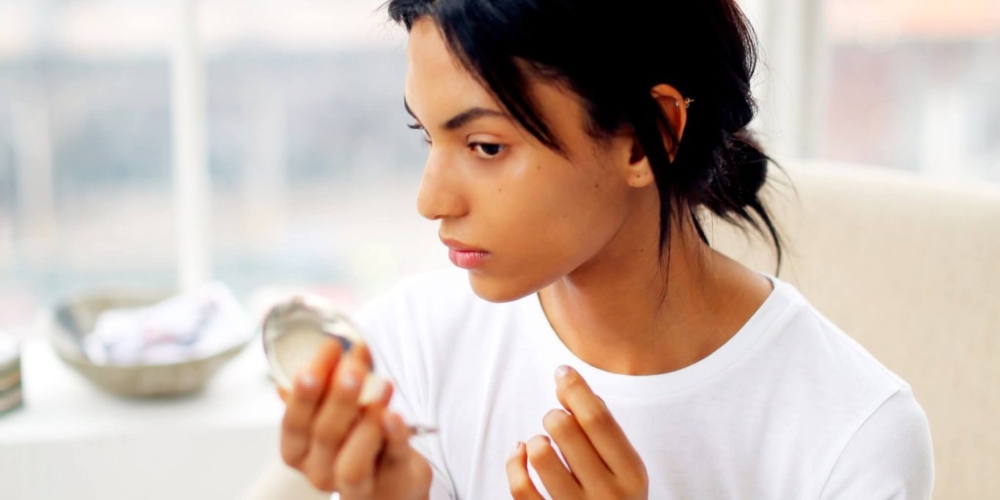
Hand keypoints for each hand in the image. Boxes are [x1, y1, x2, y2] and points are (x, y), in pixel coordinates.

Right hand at [278, 341, 431, 499]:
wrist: (388, 477)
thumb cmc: (355, 437)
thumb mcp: (335, 407)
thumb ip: (328, 380)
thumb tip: (325, 344)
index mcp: (298, 449)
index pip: (294, 421)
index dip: (307, 388)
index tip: (327, 350)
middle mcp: (319, 470)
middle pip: (324, 435)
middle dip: (339, 396)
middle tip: (354, 366)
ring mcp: (354, 483)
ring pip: (352, 462)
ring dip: (366, 421)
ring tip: (381, 386)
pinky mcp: (392, 481)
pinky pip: (392, 459)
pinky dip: (394, 435)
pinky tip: (395, 414)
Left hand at [506, 366, 647, 499]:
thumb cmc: (614, 496)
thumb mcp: (622, 466)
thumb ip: (601, 428)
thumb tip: (567, 382)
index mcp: (631, 473)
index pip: (598, 418)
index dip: (575, 388)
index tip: (562, 372)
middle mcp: (608, 494)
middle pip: (566, 429)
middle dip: (554, 415)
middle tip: (556, 421)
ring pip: (540, 454)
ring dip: (536, 440)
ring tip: (543, 444)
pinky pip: (519, 487)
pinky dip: (514, 462)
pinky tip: (520, 452)